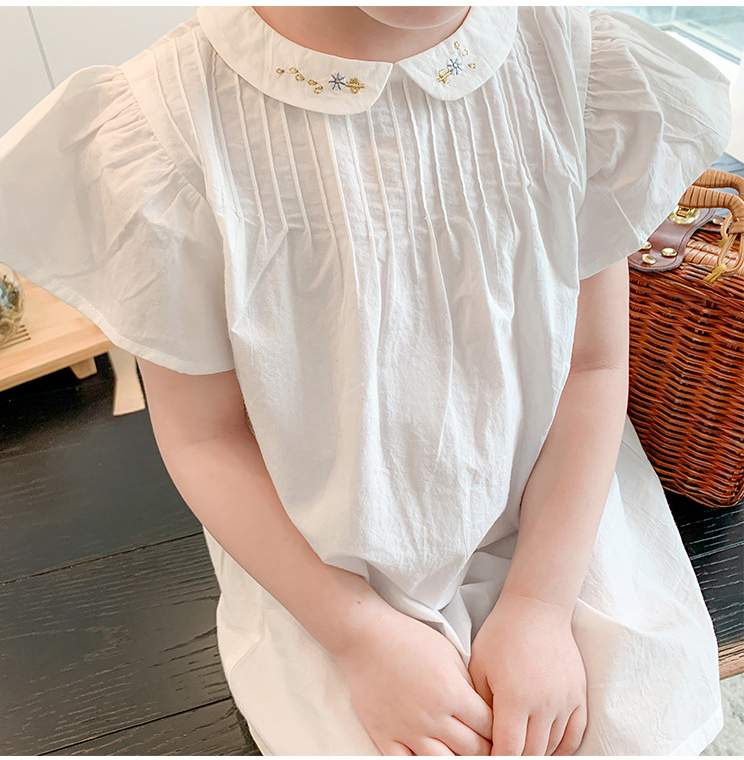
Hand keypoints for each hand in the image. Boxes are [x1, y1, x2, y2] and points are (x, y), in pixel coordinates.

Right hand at [333, 604, 492, 755]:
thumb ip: (466, 683)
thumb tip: (480, 706)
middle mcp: (434, 717)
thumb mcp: (448, 652)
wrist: (367, 636)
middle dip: (486, 751)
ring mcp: (408, 730)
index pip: (489, 725)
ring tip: (462, 755)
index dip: (498, 731)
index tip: (501, 733)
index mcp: (453, 693)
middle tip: (489, 750)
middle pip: (472, 749)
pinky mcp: (384, 735)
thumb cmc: (407, 638)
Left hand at [468, 591, 587, 755]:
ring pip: (553, 747)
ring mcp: (565, 701)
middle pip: (532, 754)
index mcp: (515, 699)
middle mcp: (544, 705)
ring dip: (537, 753)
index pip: (509, 751)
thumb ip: (478, 704)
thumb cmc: (502, 634)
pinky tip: (548, 749)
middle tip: (503, 754)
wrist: (536, 609)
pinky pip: (574, 735)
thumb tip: (478, 733)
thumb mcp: (479, 666)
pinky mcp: (579, 695)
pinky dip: (561, 747)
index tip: (488, 759)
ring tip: (522, 750)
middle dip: (516, 758)